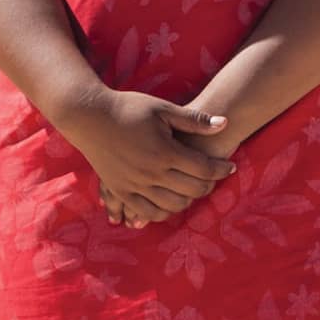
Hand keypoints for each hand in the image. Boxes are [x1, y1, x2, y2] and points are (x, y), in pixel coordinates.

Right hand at [64, 90, 234, 223]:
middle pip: (192, 189)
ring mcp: (135, 185)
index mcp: (164, 151)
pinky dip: (164, 212)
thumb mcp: (162, 108)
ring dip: (189, 200)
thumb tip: (225, 122)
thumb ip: (194, 120)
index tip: (230, 167)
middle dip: (209, 185)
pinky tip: (172, 203)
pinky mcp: (121, 191)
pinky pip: (148, 211)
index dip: (221, 169)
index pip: (203, 168)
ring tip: (195, 189)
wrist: (88, 116)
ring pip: (172, 205)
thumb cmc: (128, 108)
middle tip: (215, 178)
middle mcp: (151, 172)